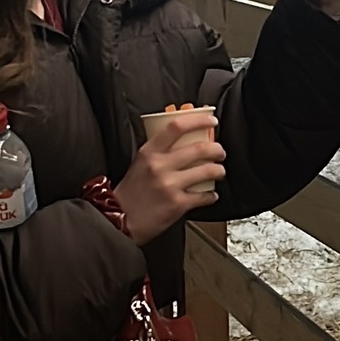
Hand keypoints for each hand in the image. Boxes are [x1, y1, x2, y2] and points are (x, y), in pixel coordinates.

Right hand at [112, 113, 226, 245]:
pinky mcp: (177, 204)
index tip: (211, 121)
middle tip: (220, 152)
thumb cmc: (131, 191)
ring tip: (219, 172)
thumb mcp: (140, 162)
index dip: (199, 121)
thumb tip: (184, 136)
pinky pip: (204, 196)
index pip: (177, 127)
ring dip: (219, 170)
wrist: (119, 220)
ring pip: (207, 171)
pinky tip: (211, 195)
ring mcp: (169, 185)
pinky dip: (212, 196)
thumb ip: (160, 150)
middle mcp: (159, 166)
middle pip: (199, 148)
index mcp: (149, 152)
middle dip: (217, 149)